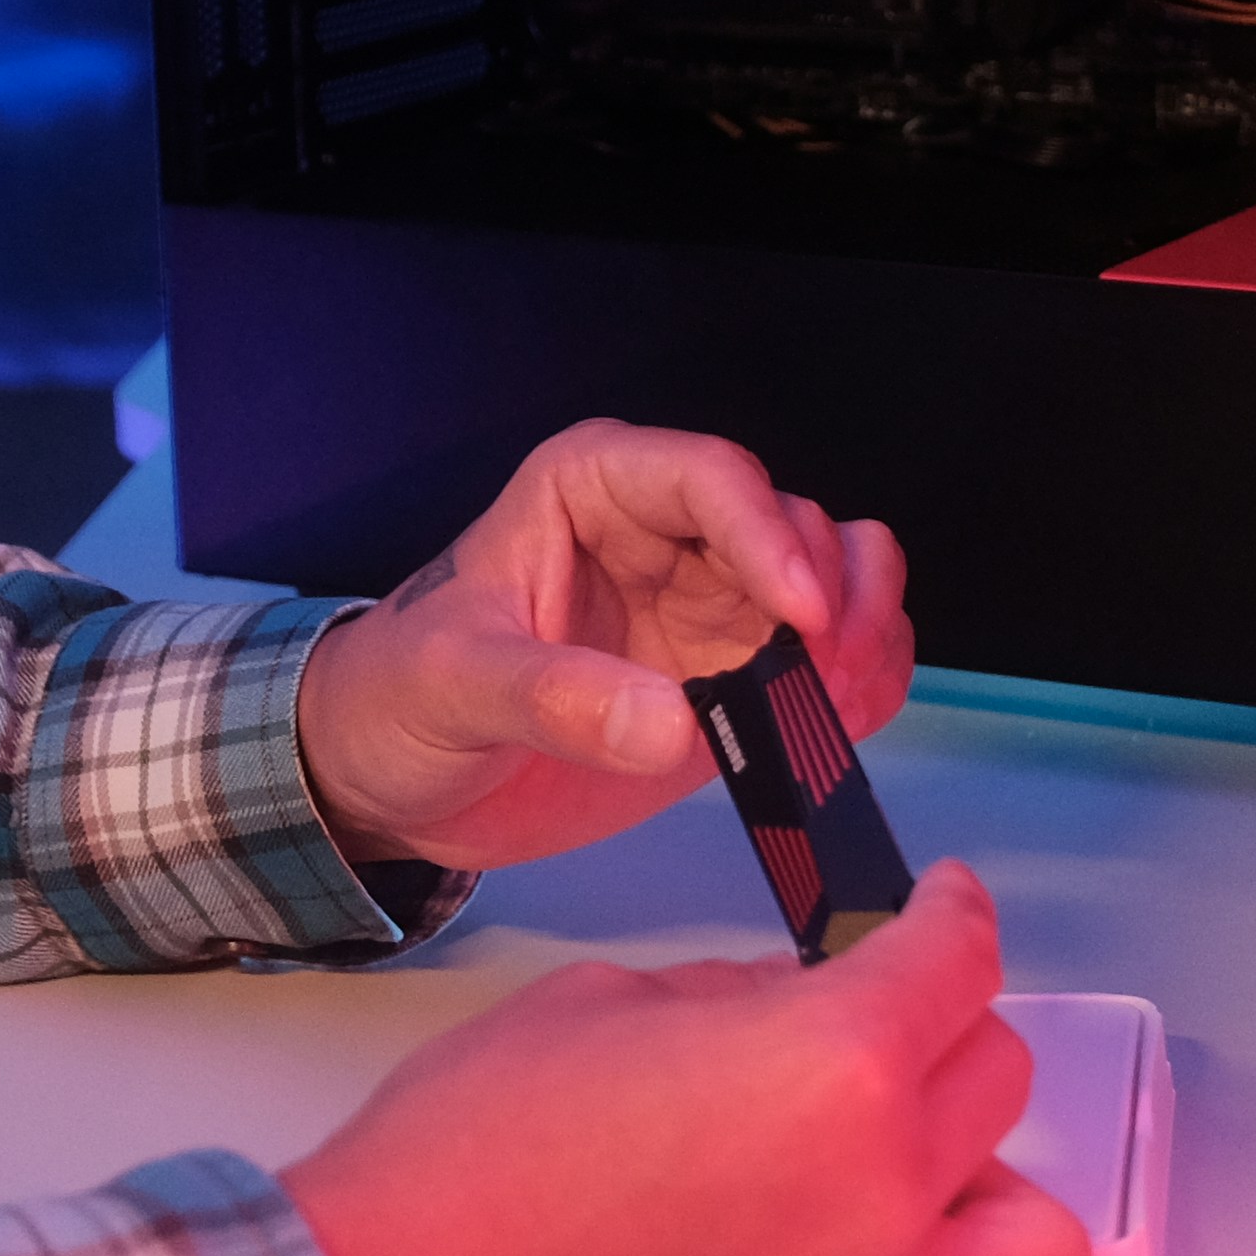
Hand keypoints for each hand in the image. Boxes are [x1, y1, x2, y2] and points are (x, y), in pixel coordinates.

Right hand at [284, 866, 1087, 1255]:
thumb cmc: (466, 1176)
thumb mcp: (600, 1006)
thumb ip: (738, 999)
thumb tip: (797, 1004)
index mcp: (831, 1065)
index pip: (959, 962)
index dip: (953, 918)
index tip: (944, 914)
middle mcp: (881, 1196)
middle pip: (999, 1082)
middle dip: (940, 1043)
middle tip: (878, 1046)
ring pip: (1032, 1236)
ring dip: (980, 1191)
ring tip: (900, 1184)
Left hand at [290, 417, 913, 874]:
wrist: (390, 777)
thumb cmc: (400, 698)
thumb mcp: (454, 686)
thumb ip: (554, 697)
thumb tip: (670, 721)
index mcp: (596, 489)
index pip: (709, 478)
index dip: (767, 536)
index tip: (801, 616)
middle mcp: (671, 533)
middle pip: (793, 528)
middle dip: (830, 591)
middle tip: (830, 668)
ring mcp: (710, 607)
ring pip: (834, 582)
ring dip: (865, 631)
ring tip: (846, 695)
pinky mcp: (733, 681)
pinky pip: (829, 662)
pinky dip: (860, 685)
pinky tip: (847, 723)